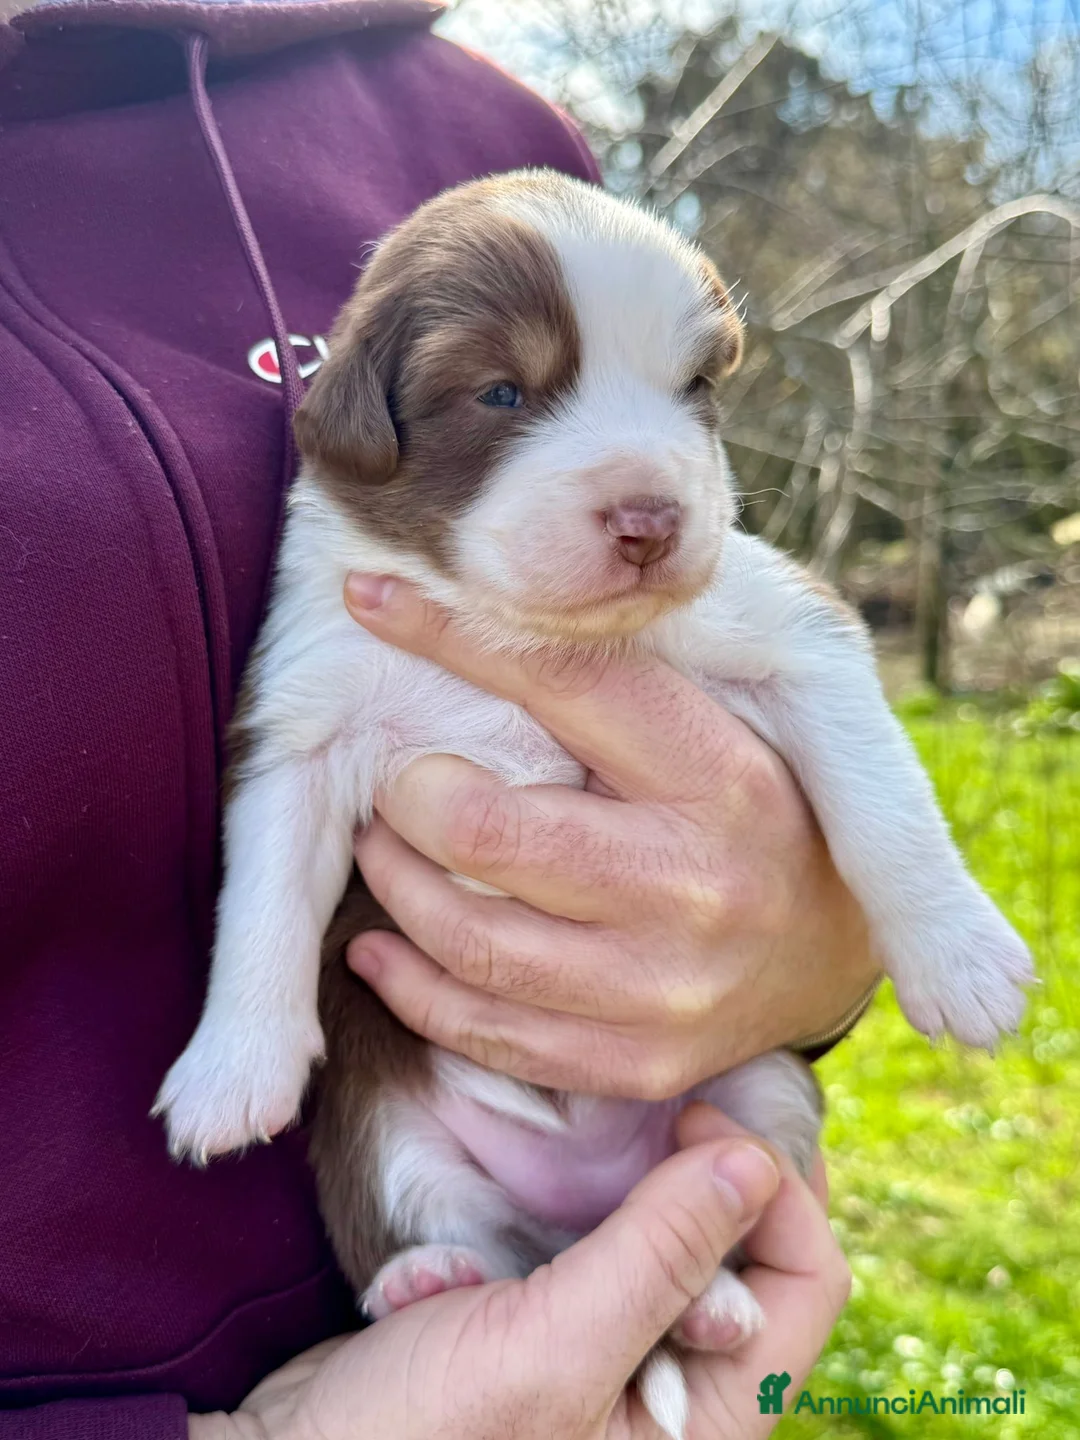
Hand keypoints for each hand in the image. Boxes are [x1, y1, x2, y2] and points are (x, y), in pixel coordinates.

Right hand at [189, 1109, 849, 1439]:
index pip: (806, 1279)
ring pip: (678, 1235)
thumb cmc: (416, 1436)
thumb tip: (758, 1159)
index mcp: (708, 1423)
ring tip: (576, 1154)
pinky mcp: (564, 1322)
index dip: (772, 1187)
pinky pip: (606, 1242)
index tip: (695, 1117)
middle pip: (753, 1251)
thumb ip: (660, 1257)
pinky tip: (500, 1228)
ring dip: (632, 1187)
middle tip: (658, 1104)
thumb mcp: (549, 1348)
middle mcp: (682, 1394)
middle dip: (707, 1173)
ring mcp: (623, 1355)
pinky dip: (571, 1210)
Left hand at [340, 575, 878, 1098]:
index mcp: (724, 775)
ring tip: (382, 847)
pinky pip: (486, 1032)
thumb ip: (616, 680)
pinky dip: (410, 986)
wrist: (833, 953)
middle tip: (398, 776)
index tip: (374, 596)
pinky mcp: (639, 1063)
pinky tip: (383, 948)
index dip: (452, 634)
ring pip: (468, 938)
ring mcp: (669, 990)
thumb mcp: (718, 727)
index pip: (565, 683)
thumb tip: (476, 602)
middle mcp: (700, 886)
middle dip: (411, 791)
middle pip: (487, 831)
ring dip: (394, 884)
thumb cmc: (752, 810)